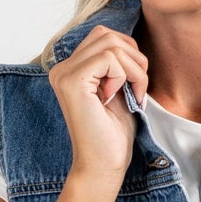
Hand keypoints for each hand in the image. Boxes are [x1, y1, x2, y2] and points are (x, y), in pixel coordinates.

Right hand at [47, 27, 148, 189]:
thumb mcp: (119, 89)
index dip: (128, 54)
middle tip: (138, 89)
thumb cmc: (113, 135)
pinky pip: (109, 58)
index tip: (134, 85)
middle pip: (107, 35)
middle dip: (134, 58)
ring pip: (111, 44)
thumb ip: (118, 63)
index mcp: (71, 70)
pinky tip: (120, 98)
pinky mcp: (72, 81)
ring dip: (134, 68)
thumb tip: (129, 41)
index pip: (103, 36)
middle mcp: (62, 69)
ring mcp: (64, 74)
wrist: (103, 166)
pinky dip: (126, 76)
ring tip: (133, 94)